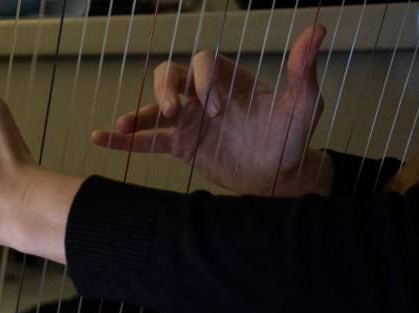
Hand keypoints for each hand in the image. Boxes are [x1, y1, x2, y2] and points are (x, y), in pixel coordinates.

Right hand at [92, 25, 332, 196]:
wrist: (280, 177)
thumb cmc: (294, 138)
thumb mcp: (305, 105)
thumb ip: (303, 70)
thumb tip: (317, 30)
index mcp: (230, 80)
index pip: (204, 63)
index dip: (203, 81)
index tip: (215, 110)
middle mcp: (205, 96)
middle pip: (172, 75)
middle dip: (166, 89)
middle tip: (173, 111)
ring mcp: (190, 121)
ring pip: (154, 106)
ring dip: (139, 112)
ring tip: (124, 124)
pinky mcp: (181, 146)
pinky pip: (147, 141)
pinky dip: (124, 141)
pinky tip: (101, 139)